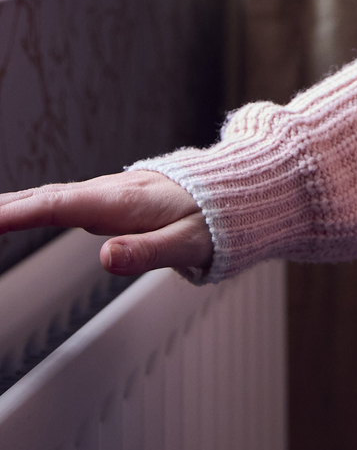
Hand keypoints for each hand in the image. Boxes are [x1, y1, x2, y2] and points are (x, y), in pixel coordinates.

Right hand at [0, 170, 212, 276]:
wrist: (240, 192)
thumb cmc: (219, 219)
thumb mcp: (191, 242)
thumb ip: (149, 252)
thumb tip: (106, 258)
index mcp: (122, 201)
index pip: (55, 204)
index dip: (13, 212)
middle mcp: (109, 191)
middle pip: (40, 198)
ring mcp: (108, 193)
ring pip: (46, 197)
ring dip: (6, 204)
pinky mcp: (110, 199)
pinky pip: (58, 200)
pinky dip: (26, 204)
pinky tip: (11, 210)